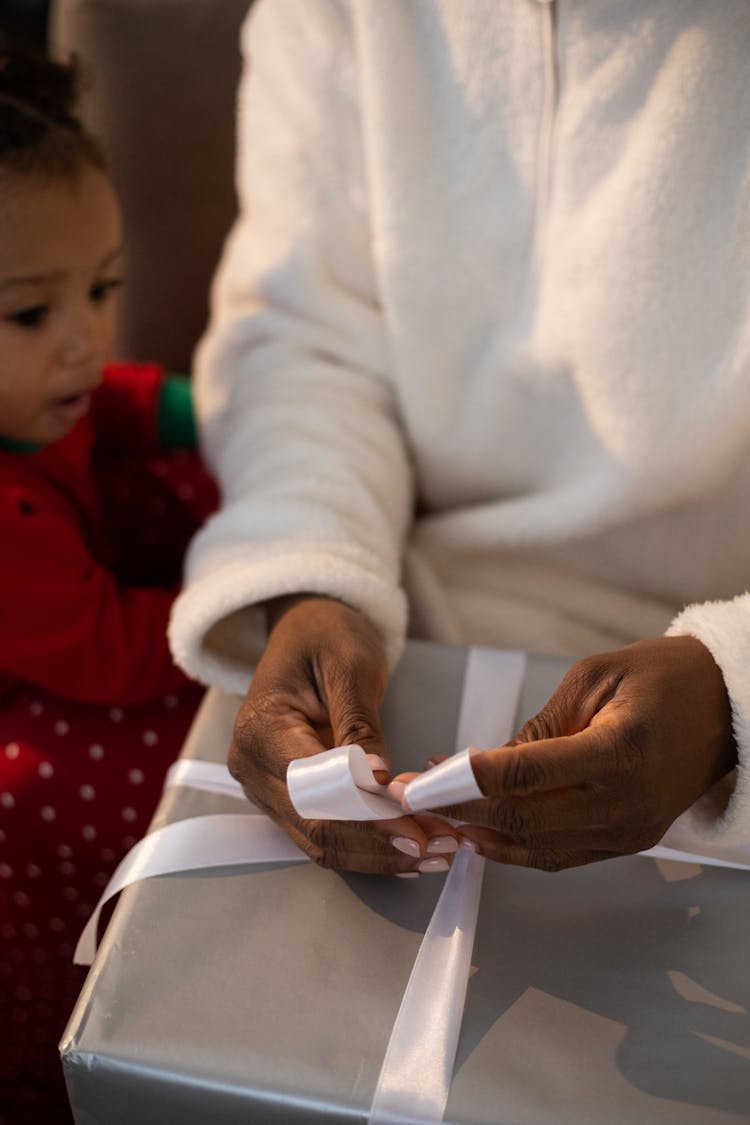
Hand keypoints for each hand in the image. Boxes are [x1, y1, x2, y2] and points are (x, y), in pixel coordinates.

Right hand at [228, 595, 458, 873]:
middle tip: (441, 846)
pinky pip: (326, 831)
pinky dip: (369, 843)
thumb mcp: (350, 665)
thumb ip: (360, 723)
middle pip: (316, 828)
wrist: (307, 628)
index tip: (415, 827)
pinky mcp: (288, 797)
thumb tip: (377, 777)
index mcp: (262, 731)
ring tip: (438, 849)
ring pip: (322, 841)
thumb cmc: (325, 635)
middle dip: (381, 844)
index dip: (364, 818)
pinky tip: (412, 845)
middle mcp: (253, 768)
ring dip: (380, 852)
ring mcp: (266, 787)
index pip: (313, 792)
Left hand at [413, 637, 735, 870]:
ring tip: (436, 816)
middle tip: (415, 796)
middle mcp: (627, 803)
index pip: (525, 777)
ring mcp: (631, 831)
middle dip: (460, 809)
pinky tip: (481, 834)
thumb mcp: (593, 678)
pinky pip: (562, 855)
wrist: (727, 705)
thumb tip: (487, 765)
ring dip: (482, 833)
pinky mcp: (630, 842)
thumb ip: (539, 727)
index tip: (423, 777)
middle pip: (524, 819)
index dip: (466, 780)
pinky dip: (517, 848)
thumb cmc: (663, 678)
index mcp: (620, 751)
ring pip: (538, 847)